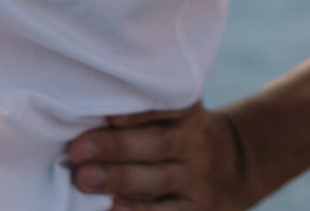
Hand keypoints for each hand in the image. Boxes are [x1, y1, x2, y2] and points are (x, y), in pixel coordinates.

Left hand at [66, 104, 248, 209]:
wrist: (232, 170)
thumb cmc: (181, 140)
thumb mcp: (177, 119)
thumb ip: (144, 117)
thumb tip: (86, 122)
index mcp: (190, 116)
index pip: (169, 108)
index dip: (139, 112)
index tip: (108, 114)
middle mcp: (198, 146)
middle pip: (158, 144)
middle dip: (115, 147)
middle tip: (77, 150)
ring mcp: (198, 181)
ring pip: (159, 180)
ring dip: (118, 179)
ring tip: (84, 178)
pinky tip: (112, 209)